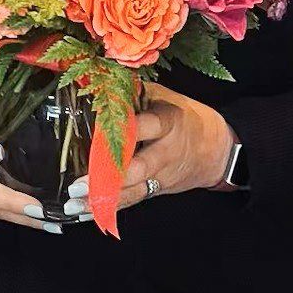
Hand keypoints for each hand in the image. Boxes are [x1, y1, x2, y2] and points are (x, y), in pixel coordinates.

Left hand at [63, 81, 234, 217]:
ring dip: (102, 199)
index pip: (145, 127)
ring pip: (133, 190)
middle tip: (79, 183)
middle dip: (109, 177)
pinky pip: (131, 200)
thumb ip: (133, 93)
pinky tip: (85, 211)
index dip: (122, 132)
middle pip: (138, 167)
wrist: (217, 150)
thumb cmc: (184, 116)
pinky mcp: (156, 190)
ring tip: (75, 204)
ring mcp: (161, 175)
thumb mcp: (164, 98)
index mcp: (168, 122)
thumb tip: (98, 81)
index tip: (96, 135)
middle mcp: (166, 152)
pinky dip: (108, 207)